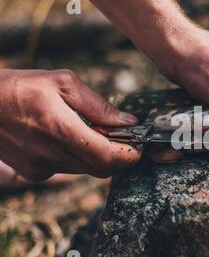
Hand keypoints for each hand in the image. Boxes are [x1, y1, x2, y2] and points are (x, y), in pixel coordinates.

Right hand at [0, 69, 140, 180]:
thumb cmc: (20, 87)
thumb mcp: (62, 83)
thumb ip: (98, 105)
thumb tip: (129, 121)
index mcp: (57, 128)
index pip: (106, 156)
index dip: (129, 155)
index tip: (140, 147)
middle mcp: (49, 154)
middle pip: (101, 168)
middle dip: (118, 156)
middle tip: (125, 139)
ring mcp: (40, 168)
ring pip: (86, 170)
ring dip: (99, 156)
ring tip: (96, 133)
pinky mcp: (33, 174)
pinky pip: (69, 169)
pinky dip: (79, 158)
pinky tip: (71, 139)